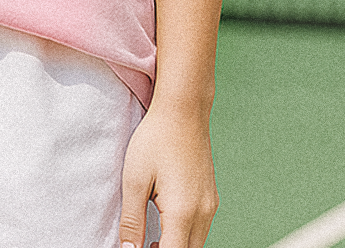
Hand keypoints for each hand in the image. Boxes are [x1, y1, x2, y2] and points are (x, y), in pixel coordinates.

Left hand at [118, 102, 218, 247]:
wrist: (182, 111)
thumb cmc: (156, 139)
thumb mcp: (135, 179)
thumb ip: (132, 220)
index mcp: (182, 212)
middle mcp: (203, 213)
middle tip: (143, 245)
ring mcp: (210, 206)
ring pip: (196, 244)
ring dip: (175, 246)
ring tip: (151, 241)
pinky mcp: (211, 198)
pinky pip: (200, 229)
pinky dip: (184, 235)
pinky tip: (165, 224)